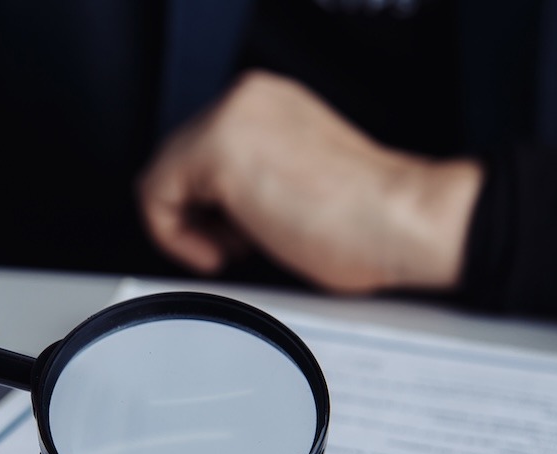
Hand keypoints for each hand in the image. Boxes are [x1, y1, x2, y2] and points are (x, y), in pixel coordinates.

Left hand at [137, 70, 482, 292]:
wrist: (401, 222)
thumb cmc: (367, 220)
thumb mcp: (293, 186)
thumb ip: (251, 180)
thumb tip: (215, 209)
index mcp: (268, 103)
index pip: (200, 150)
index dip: (209, 204)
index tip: (233, 232)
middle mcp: (247, 98)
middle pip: (177, 161)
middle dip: (199, 213)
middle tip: (237, 245)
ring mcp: (231, 117)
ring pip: (163, 177)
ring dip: (189, 224)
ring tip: (235, 248)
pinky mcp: (218, 149)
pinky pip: (155, 197)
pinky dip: (175, 236)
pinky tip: (218, 253)